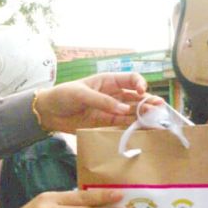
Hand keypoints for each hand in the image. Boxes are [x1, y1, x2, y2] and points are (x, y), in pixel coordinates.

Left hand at [32, 74, 152, 132]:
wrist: (49, 112)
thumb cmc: (63, 96)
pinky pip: (123, 124)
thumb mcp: (81, 94)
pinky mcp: (106, 123)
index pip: (131, 79)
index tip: (141, 91)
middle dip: (148, 101)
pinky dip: (134, 126)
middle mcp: (114, 94)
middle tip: (158, 108)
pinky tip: (144, 129)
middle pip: (136, 97)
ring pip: (133, 111)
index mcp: (108, 81)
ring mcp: (111, 109)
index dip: (139, 83)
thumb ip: (102, 101)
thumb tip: (123, 110)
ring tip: (157, 120)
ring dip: (145, 115)